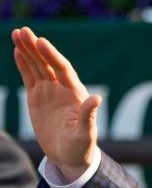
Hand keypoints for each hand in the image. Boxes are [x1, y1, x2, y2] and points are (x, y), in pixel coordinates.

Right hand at [12, 27, 101, 180]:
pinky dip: (24, 64)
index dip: (52, 55)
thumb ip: (88, 116)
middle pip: (48, 63)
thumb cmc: (81, 147)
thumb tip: (97, 98)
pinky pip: (30, 77)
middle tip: (23, 31)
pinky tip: (18, 51)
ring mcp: (50, 91)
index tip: (41, 42)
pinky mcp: (38, 97)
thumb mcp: (85, 133)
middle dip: (36, 47)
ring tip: (17, 33)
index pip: (62, 69)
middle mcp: (63, 88)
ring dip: (28, 50)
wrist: (70, 156)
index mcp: (75, 93)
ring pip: (38, 66)